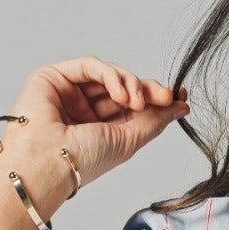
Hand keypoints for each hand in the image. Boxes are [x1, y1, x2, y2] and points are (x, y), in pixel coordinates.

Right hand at [0, 56, 189, 190]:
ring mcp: (68, 92)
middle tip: (165, 95)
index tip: (178, 99)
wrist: (48, 163)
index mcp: (98, 129)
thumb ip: (154, 121)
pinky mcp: (54, 76)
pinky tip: (122, 93)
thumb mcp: (128, 141)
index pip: (130, 106)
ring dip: (131, 84)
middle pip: (122, 88)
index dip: (154, 99)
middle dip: (147, 89)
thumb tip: (180, 106)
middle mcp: (83, 109)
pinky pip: (91, 66)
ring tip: (137, 101)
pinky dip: (111, 76)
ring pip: (108, 75)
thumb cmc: (81, 161)